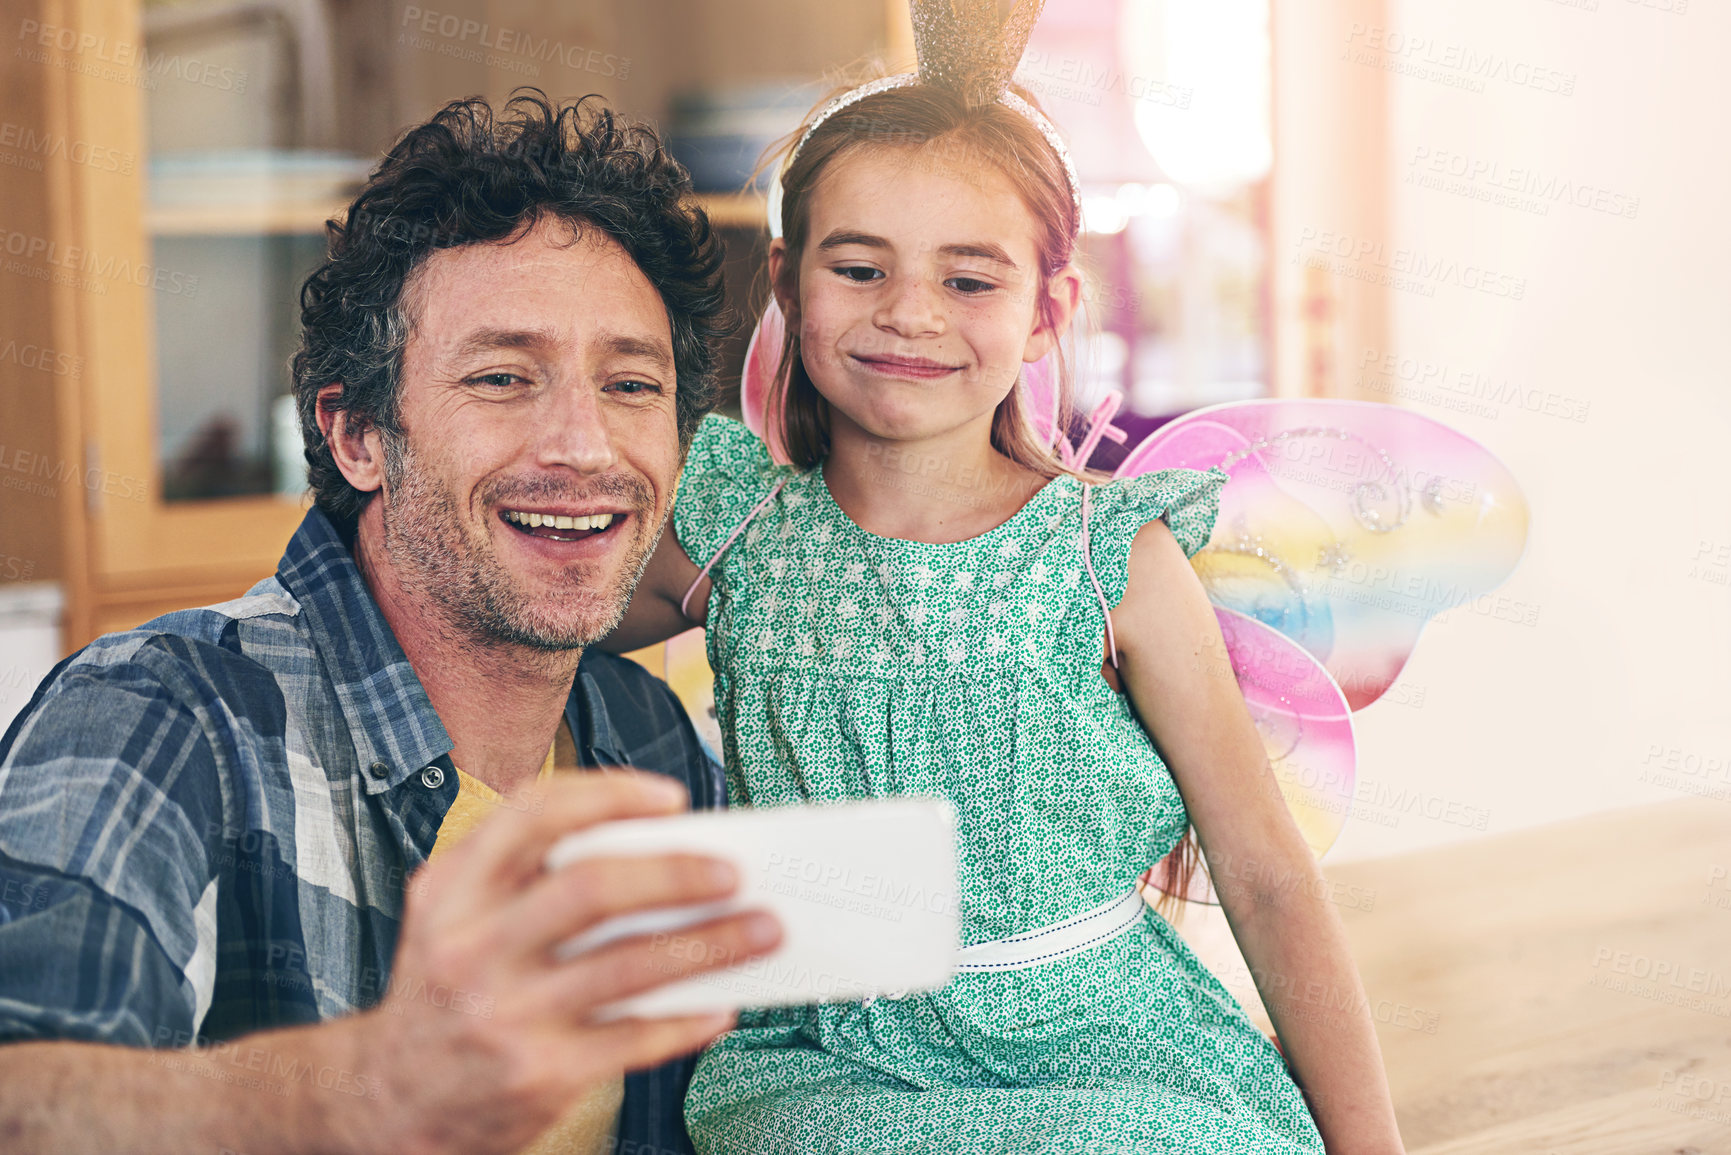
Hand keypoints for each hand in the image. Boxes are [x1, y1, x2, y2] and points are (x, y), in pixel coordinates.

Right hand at [349, 771, 781, 1154]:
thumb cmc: (445, 991)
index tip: (674, 799)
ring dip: (711, 945)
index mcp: (452, 890)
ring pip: (630, 966)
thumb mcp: (455, 917)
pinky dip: (688, 1017)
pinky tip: (721, 1002)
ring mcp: (504, 1013)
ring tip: (764, 930)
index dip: (611, 796)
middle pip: (592, 887)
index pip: (535, 814)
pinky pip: (635, 1037)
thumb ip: (529, 878)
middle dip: (676, 873)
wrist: (385, 1102)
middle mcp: (471, 946)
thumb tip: (661, 854)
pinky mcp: (536, 1073)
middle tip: (735, 872)